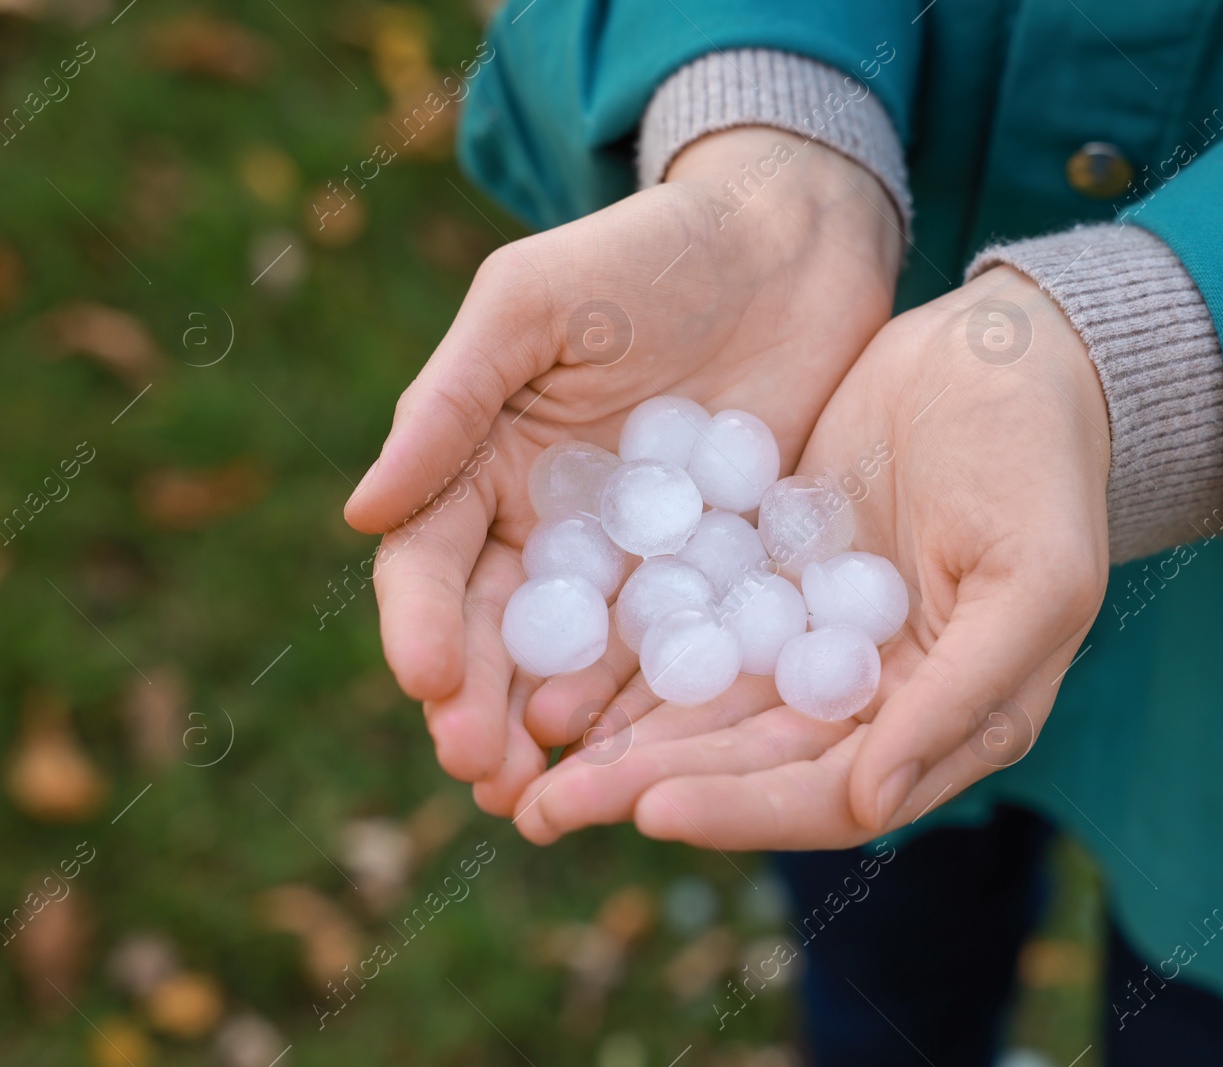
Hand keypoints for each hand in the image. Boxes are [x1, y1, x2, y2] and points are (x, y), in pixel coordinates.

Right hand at [344, 128, 900, 805]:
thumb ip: (450, 404)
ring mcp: (636, 557)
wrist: (786, 243)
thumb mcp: (531, 307)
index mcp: (487, 466)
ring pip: (582, 663)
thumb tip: (358, 513)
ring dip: (558, 733)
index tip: (429, 681)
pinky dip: (656, 705)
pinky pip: (681, 647)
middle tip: (484, 775)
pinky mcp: (719, 570)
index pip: (435, 565)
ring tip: (545, 797)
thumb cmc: (645, 254)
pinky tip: (646, 754)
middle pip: (503, 637)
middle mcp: (553, 527)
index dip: (425, 626)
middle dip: (481, 709)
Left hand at [517, 266, 1111, 848]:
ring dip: (623, 737)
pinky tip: (560, 667)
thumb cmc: (1042, 464)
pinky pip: (694, 626)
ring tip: (528, 758)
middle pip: (750, 763)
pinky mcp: (771, 576)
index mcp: (946, 718)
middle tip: (542, 809)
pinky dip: (632, 654)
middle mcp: (871, 698)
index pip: (833, 793)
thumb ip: (962, 695)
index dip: (744, 807)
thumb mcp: (1033, 579)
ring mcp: (814, 636)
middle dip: (650, 787)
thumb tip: (870, 804)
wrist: (1008, 352)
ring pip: (709, 705)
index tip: (651, 807)